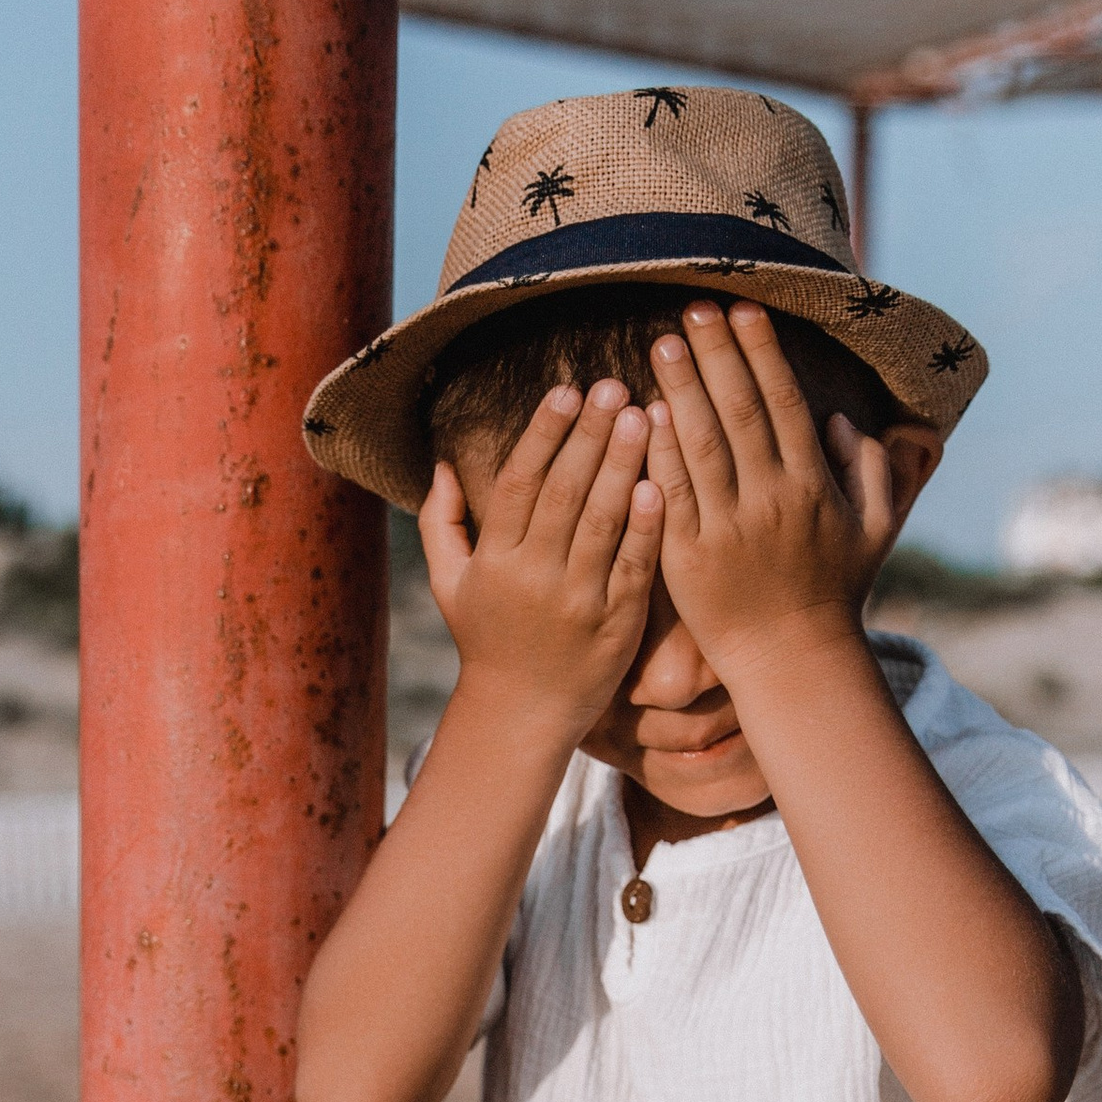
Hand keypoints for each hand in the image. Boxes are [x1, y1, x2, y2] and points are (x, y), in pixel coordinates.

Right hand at [420, 383, 662, 747]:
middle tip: (614, 386)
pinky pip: (633, 565)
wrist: (522, 714)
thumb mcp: (451, 584)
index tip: (565, 390)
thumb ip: (442, 523)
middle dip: (589, 435)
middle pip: (564, 492)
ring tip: (643, 415)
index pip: (520, 482)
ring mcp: (578, 601)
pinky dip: (646, 525)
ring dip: (623, 464)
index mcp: (496, 560)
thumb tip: (441, 463)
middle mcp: (534, 577)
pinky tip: (660, 482)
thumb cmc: (487, 639)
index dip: (543, 433)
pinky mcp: (616, 623)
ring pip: (603, 521)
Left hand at [644, 302, 899, 678]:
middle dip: (716, 354)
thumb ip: (869, 469)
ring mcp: (728, 527)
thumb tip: (842, 421)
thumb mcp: (873, 528)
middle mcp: (770, 498)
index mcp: (812, 484)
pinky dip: (658, 452)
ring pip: (701, 443)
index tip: (742, 309)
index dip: (761, 351)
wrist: (792, 660)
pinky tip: (643, 413)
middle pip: (738, 409)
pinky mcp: (689, 557)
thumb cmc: (834, 592)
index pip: (783, 401)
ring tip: (662, 344)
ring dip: (681, 388)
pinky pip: (671, 494)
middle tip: (693, 309)